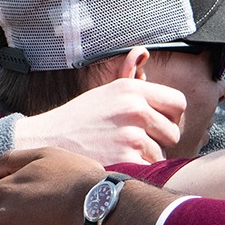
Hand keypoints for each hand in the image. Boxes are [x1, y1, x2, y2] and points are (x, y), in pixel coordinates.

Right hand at [13, 78, 186, 165]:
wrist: (46, 142)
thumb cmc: (79, 119)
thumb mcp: (105, 91)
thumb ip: (129, 76)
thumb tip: (142, 52)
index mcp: (132, 89)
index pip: (178, 103)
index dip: (170, 116)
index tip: (157, 124)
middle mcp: (135, 109)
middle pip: (173, 132)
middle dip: (159, 141)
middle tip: (133, 142)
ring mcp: (131, 136)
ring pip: (160, 154)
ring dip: (144, 159)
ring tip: (118, 152)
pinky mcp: (125, 161)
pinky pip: (149, 170)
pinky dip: (136, 172)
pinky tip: (117, 165)